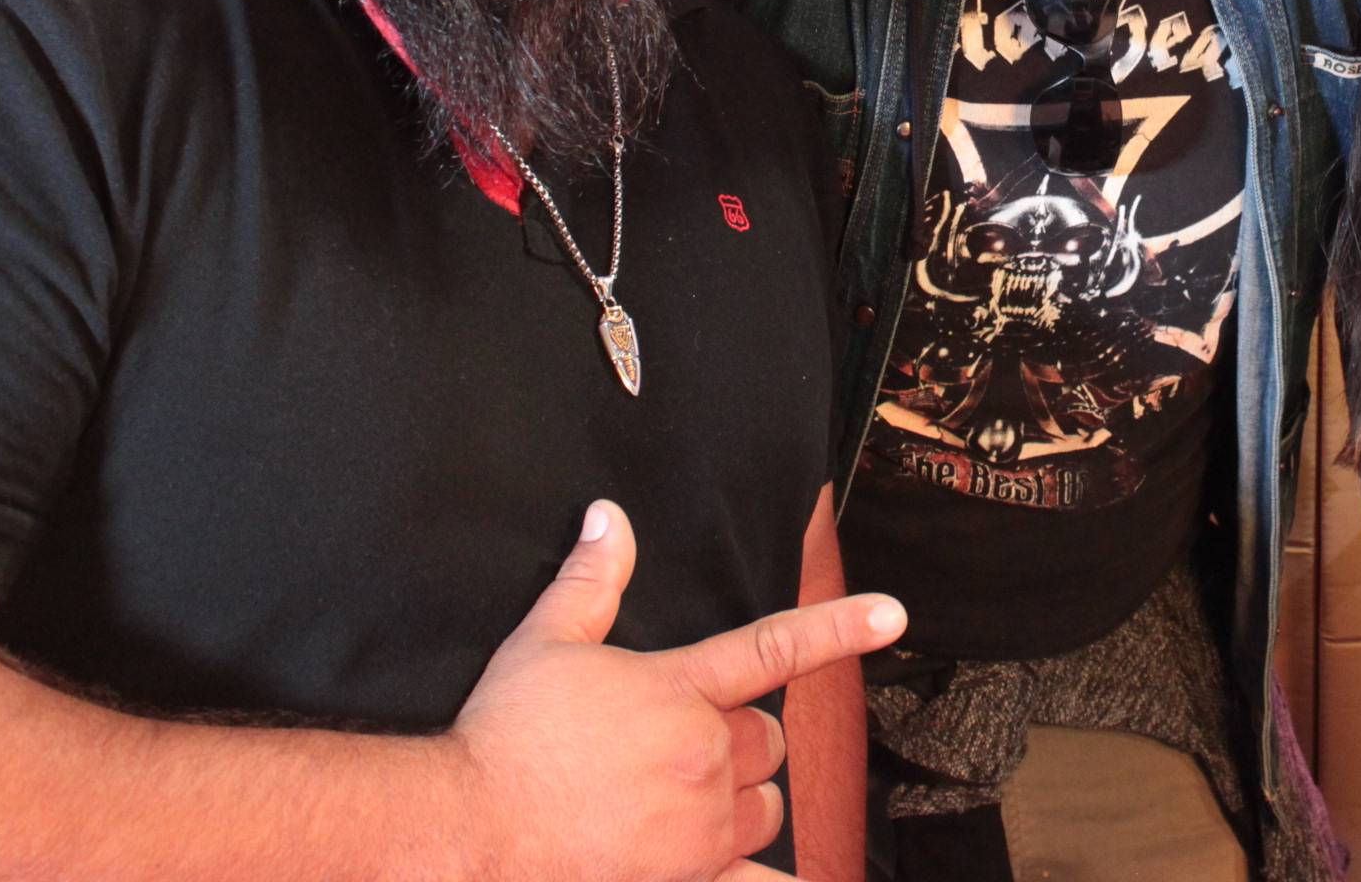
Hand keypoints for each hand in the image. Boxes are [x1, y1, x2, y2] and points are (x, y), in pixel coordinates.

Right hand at [451, 501, 906, 880]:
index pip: (774, 647)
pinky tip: (781, 880)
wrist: (466, 833)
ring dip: (742, 805)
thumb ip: (591, 580)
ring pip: (765, 809)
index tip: (894, 614)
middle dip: (737, 742)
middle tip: (676, 750)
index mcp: (678, 690)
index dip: (840, 627)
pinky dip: (766, 881)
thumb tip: (608, 516)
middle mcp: (704, 756)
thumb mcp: (543, 644)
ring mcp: (700, 828)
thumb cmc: (502, 738)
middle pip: (767, 742)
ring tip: (683, 808)